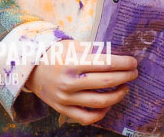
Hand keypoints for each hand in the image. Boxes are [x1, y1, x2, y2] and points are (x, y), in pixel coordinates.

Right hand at [23, 40, 137, 125]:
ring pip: (101, 101)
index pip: (106, 63)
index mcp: (72, 62)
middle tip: (134, 73)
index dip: (123, 63)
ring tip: (124, 87)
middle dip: (126, 76)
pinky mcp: (64, 110)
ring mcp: (66, 98)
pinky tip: (108, 104)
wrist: (29, 70)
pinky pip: (88, 117)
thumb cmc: (54, 54)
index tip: (134, 62)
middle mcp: (70, 82)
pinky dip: (102, 112)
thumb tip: (117, 56)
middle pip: (107, 81)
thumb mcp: (70, 46)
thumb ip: (92, 51)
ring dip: (118, 94)